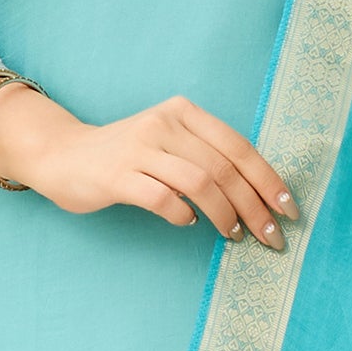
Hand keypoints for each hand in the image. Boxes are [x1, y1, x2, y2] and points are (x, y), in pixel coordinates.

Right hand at [0, 83, 295, 246]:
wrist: (63, 155)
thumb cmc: (127, 157)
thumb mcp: (170, 144)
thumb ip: (207, 158)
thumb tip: (258, 196)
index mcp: (184, 113)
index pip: (239, 146)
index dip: (268, 180)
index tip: (288, 210)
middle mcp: (164, 124)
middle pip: (224, 169)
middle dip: (254, 207)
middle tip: (270, 237)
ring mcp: (140, 148)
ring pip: (201, 183)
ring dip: (225, 216)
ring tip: (233, 236)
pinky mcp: (118, 176)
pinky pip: (163, 199)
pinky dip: (183, 216)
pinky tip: (187, 224)